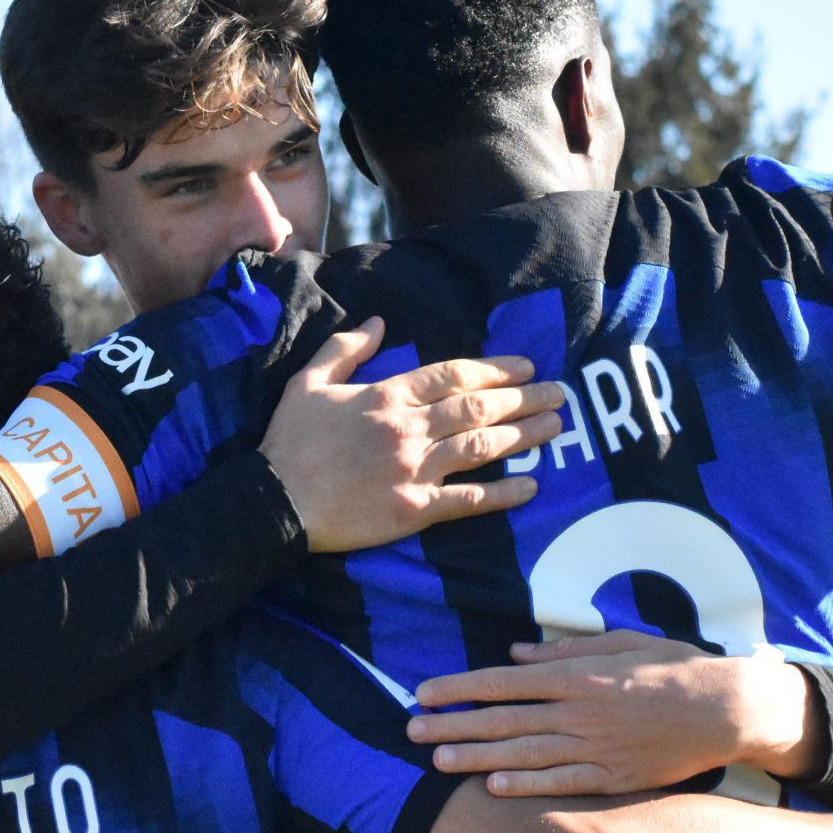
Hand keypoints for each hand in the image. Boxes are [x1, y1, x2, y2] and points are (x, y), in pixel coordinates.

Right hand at [259, 318, 562, 552]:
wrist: (273, 503)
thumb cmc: (289, 442)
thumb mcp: (308, 382)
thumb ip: (345, 349)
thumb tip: (379, 323)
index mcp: (387, 395)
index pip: (453, 375)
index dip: (495, 369)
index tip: (527, 367)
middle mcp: (409, 429)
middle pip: (479, 407)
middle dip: (525, 398)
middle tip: (559, 393)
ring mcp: (414, 470)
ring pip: (482, 446)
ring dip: (525, 436)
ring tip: (556, 427)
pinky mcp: (414, 509)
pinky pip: (468, 499)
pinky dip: (503, 494)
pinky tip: (531, 486)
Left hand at [409, 631, 815, 794]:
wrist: (724, 708)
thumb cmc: (673, 666)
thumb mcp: (619, 643)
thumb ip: (565, 648)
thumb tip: (516, 651)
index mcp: (577, 674)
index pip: (503, 681)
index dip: (460, 688)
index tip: (424, 692)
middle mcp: (578, 711)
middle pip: (502, 719)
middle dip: (453, 724)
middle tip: (410, 730)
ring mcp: (594, 747)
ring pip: (522, 753)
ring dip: (475, 756)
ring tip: (436, 760)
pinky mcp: (612, 777)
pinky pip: (561, 782)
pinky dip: (525, 785)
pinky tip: (492, 786)